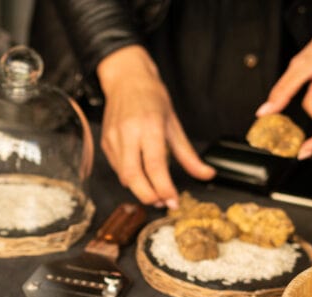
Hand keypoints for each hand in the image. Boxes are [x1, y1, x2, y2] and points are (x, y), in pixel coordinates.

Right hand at [96, 46, 214, 207]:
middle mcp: (128, 133)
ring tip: (155, 191)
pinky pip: (117, 169)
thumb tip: (206, 174)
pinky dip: (130, 177)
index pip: (154, 166)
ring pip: (123, 176)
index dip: (163, 188)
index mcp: (149, 127)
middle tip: (162, 202)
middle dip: (148, 195)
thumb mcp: (174, 124)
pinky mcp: (105, 143)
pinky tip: (141, 175)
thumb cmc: (152, 97)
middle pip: (133, 177)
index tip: (173, 201)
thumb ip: (188, 155)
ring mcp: (113, 139)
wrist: (126, 79)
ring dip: (139, 189)